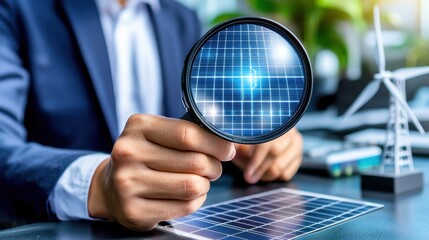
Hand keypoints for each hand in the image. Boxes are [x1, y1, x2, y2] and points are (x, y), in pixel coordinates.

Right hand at [88, 114, 234, 230]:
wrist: (110, 187)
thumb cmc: (145, 156)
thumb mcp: (157, 133)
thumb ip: (186, 131)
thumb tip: (226, 137)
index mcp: (138, 126)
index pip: (188, 134)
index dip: (216, 143)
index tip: (227, 150)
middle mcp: (128, 153)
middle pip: (195, 162)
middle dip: (214, 166)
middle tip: (213, 167)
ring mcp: (128, 184)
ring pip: (193, 186)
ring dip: (206, 184)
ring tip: (200, 180)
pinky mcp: (134, 210)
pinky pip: (186, 206)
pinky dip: (197, 201)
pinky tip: (189, 195)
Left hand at [232, 128, 302, 183]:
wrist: (264, 130)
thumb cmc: (250, 133)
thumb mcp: (242, 134)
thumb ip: (237, 141)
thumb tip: (231, 152)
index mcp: (273, 120)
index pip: (267, 143)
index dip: (256, 159)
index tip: (248, 171)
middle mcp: (288, 130)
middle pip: (275, 154)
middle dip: (260, 169)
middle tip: (249, 177)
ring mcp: (295, 143)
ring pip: (281, 167)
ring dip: (266, 175)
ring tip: (255, 175)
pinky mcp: (298, 155)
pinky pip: (287, 174)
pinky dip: (274, 177)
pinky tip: (265, 172)